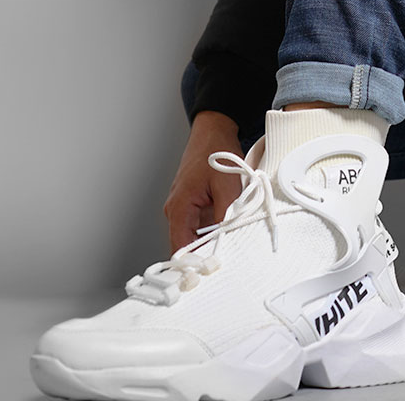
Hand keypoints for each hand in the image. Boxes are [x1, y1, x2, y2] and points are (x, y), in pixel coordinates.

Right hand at [163, 111, 243, 253]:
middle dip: (204, 255)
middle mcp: (176, 210)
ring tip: (228, 245)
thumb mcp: (226, 186)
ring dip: (210, 242)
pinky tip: (227, 229)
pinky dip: (212, 229)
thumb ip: (226, 215)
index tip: (207, 274)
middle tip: (224, 264)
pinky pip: (200, 224)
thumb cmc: (215, 151)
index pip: (179, 249)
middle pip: (186, 245)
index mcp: (179, 207)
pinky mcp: (192, 203)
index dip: (193, 264)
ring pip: (194, 236)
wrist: (214, 130)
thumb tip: (226, 240)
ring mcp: (183, 207)